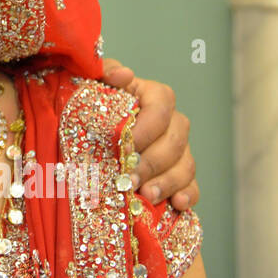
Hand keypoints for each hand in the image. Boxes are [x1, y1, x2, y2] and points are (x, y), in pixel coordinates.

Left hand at [102, 57, 198, 210]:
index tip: (125, 146)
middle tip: (128, 180)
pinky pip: (192, 185)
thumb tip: (124, 74)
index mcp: (150, 96)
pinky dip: (187, 194)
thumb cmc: (88, 108)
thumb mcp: (90, 86)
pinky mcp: (178, 175)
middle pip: (175, 140)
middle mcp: (170, 121)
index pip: (162, 105)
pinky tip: (176, 204)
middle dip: (151, 163)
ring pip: (185, 164)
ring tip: (145, 196)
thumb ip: (103, 73)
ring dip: (166, 182)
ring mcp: (177, 149)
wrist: (84, 135)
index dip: (147, 128)